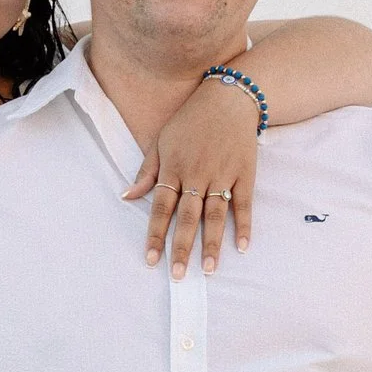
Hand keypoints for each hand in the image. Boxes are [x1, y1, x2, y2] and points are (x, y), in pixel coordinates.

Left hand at [123, 71, 261, 268]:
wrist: (228, 96)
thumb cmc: (190, 120)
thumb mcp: (161, 140)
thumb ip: (146, 172)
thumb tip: (126, 196)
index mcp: (173, 168)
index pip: (161, 207)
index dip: (155, 235)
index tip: (151, 260)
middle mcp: (197, 174)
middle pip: (187, 217)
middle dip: (181, 247)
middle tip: (177, 275)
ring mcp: (222, 174)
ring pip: (215, 215)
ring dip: (211, 243)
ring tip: (208, 269)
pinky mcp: (244, 173)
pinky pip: (244, 203)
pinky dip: (244, 225)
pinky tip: (242, 246)